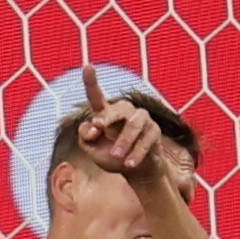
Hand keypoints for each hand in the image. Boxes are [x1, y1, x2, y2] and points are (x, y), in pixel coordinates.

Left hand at [76, 64, 182, 199]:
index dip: (91, 81)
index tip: (87, 66)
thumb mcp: (92, 151)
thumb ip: (85, 138)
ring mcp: (141, 119)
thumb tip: (91, 126)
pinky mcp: (154, 130)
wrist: (137, 172)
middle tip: (98, 129)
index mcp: (105, 113)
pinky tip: (130, 164)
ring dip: (124, 141)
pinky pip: (146, 139)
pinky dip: (137, 152)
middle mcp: (124, 111)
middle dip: (107, 119)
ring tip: (116, 156)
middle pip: (116, 110)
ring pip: (132, 125)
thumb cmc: (112, 158)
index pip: (96, 96)